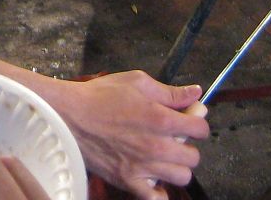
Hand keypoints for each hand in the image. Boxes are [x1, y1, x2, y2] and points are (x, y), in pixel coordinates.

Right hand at [37, 73, 208, 199]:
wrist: (70, 115)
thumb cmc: (100, 96)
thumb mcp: (137, 82)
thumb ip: (170, 92)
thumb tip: (195, 92)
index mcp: (162, 119)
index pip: (201, 128)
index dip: (197, 121)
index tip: (190, 119)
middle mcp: (157, 146)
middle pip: (194, 157)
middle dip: (188, 145)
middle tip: (173, 138)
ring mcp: (144, 167)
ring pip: (181, 177)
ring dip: (176, 167)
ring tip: (163, 156)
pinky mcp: (128, 181)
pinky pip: (156, 198)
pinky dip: (158, 191)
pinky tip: (153, 178)